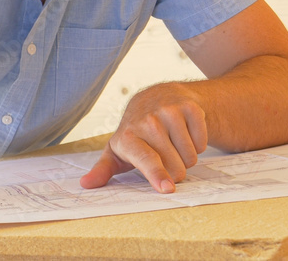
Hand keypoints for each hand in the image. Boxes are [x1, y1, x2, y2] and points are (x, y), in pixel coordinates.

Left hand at [79, 83, 207, 193]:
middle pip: (175, 166)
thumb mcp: (117, 150)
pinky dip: (198, 145)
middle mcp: (148, 121)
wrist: (156, 97)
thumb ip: (103, 169)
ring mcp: (170, 111)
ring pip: (190, 156)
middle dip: (174, 170)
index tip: (167, 189)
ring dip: (186, 158)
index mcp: (129, 136)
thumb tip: (86, 184)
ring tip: (173, 146)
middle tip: (165, 157)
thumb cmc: (135, 132)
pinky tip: (185, 134)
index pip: (146, 159)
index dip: (157, 175)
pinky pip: (202, 143)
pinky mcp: (189, 107)